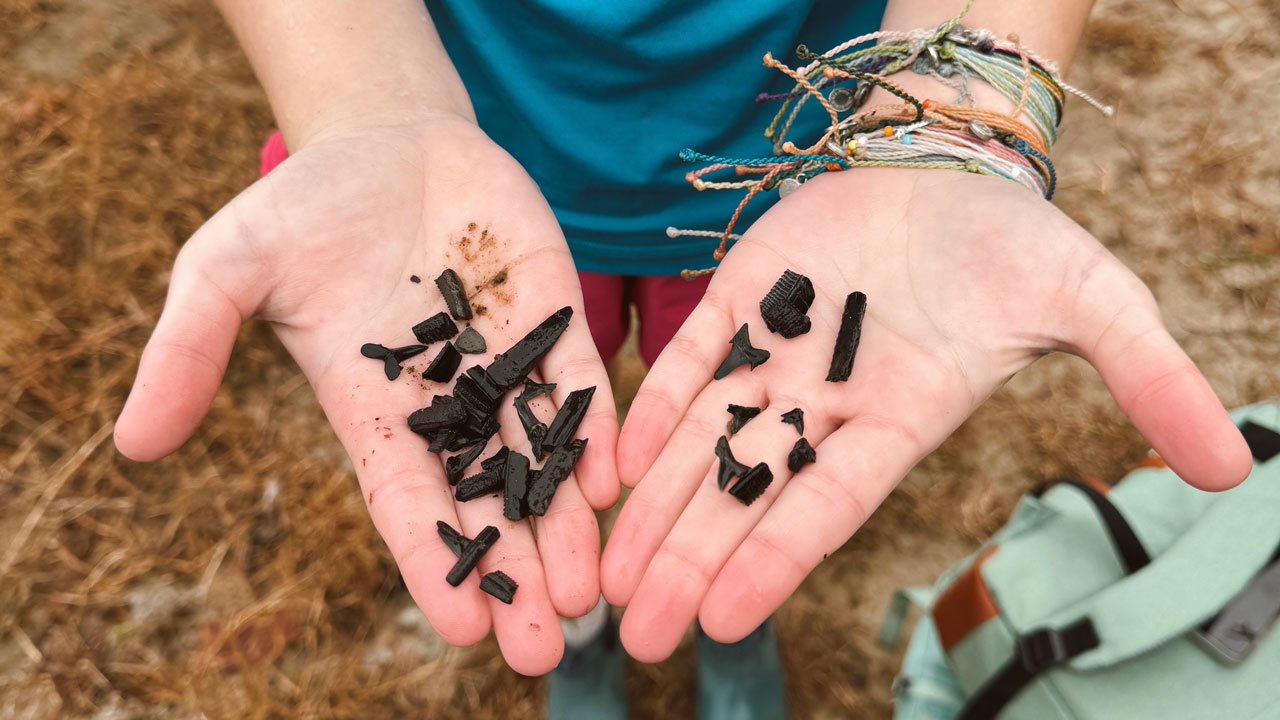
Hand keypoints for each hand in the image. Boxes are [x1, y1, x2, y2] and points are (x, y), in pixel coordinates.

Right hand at [114, 115, 618, 674]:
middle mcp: (450, 405)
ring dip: (568, 527)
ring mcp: (508, 364)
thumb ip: (191, 349)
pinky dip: (596, 431)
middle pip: (487, 503)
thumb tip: (131, 445)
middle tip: (544, 653)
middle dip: (515, 575)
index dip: (432, 563)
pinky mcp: (554, 317)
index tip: (462, 631)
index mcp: (375, 411)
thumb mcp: (228, 266)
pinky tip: (613, 481)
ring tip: (591, 595)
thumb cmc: (305, 207)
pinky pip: (579, 382)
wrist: (388, 142)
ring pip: (543, 459)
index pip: (406, 503)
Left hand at [600, 167, 1251, 661]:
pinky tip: (616, 464)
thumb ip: (1144, 375)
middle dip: (688, 560)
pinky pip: (692, 361)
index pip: (826, 504)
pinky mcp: (742, 297)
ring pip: (703, 441)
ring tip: (606, 575)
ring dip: (652, 506)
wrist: (953, 172)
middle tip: (629, 630)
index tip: (719, 620)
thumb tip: (1224, 464)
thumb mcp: (1094, 299)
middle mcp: (826, 403)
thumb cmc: (1019, 245)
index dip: (774, 559)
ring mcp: (777, 352)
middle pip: (745, 493)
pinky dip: (653, 409)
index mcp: (899, 418)